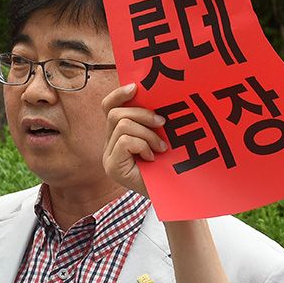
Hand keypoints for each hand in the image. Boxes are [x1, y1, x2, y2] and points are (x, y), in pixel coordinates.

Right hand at [102, 83, 167, 197]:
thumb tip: (154, 94)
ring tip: (161, 147)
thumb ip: (152, 120)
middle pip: (115, 114)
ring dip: (147, 133)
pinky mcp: (112, 167)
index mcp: (118, 135)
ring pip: (121, 125)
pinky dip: (143, 145)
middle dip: (142, 114)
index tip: (136, 87)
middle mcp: (108, 145)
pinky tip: (153, 157)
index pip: (108, 107)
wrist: (175, 194)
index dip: (119, 94)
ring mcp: (108, 157)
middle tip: (162, 124)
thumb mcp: (161, 136)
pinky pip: (125, 141)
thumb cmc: (171, 165)